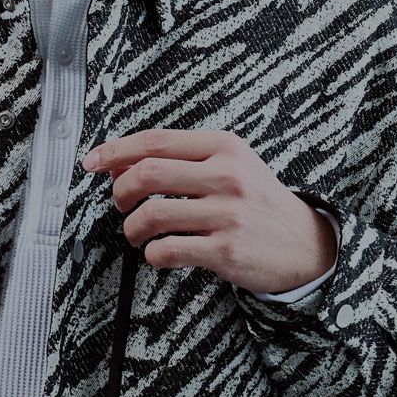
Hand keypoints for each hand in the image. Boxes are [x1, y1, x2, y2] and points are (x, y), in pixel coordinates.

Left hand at [81, 128, 337, 294]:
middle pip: (147, 174)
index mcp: (224, 148)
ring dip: (132, 229)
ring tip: (138, 235)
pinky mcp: (225, 250)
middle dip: (120, 192)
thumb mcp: (228, 168)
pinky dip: (152, 254)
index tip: (91, 162)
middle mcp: (227, 176)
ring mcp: (227, 213)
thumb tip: (118, 161)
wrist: (305, 244)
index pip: (156, 141)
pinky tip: (160, 253)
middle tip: (121, 206)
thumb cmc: (255, 204)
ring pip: (151, 215)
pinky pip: (167, 250)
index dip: (115, 151)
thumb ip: (179, 161)